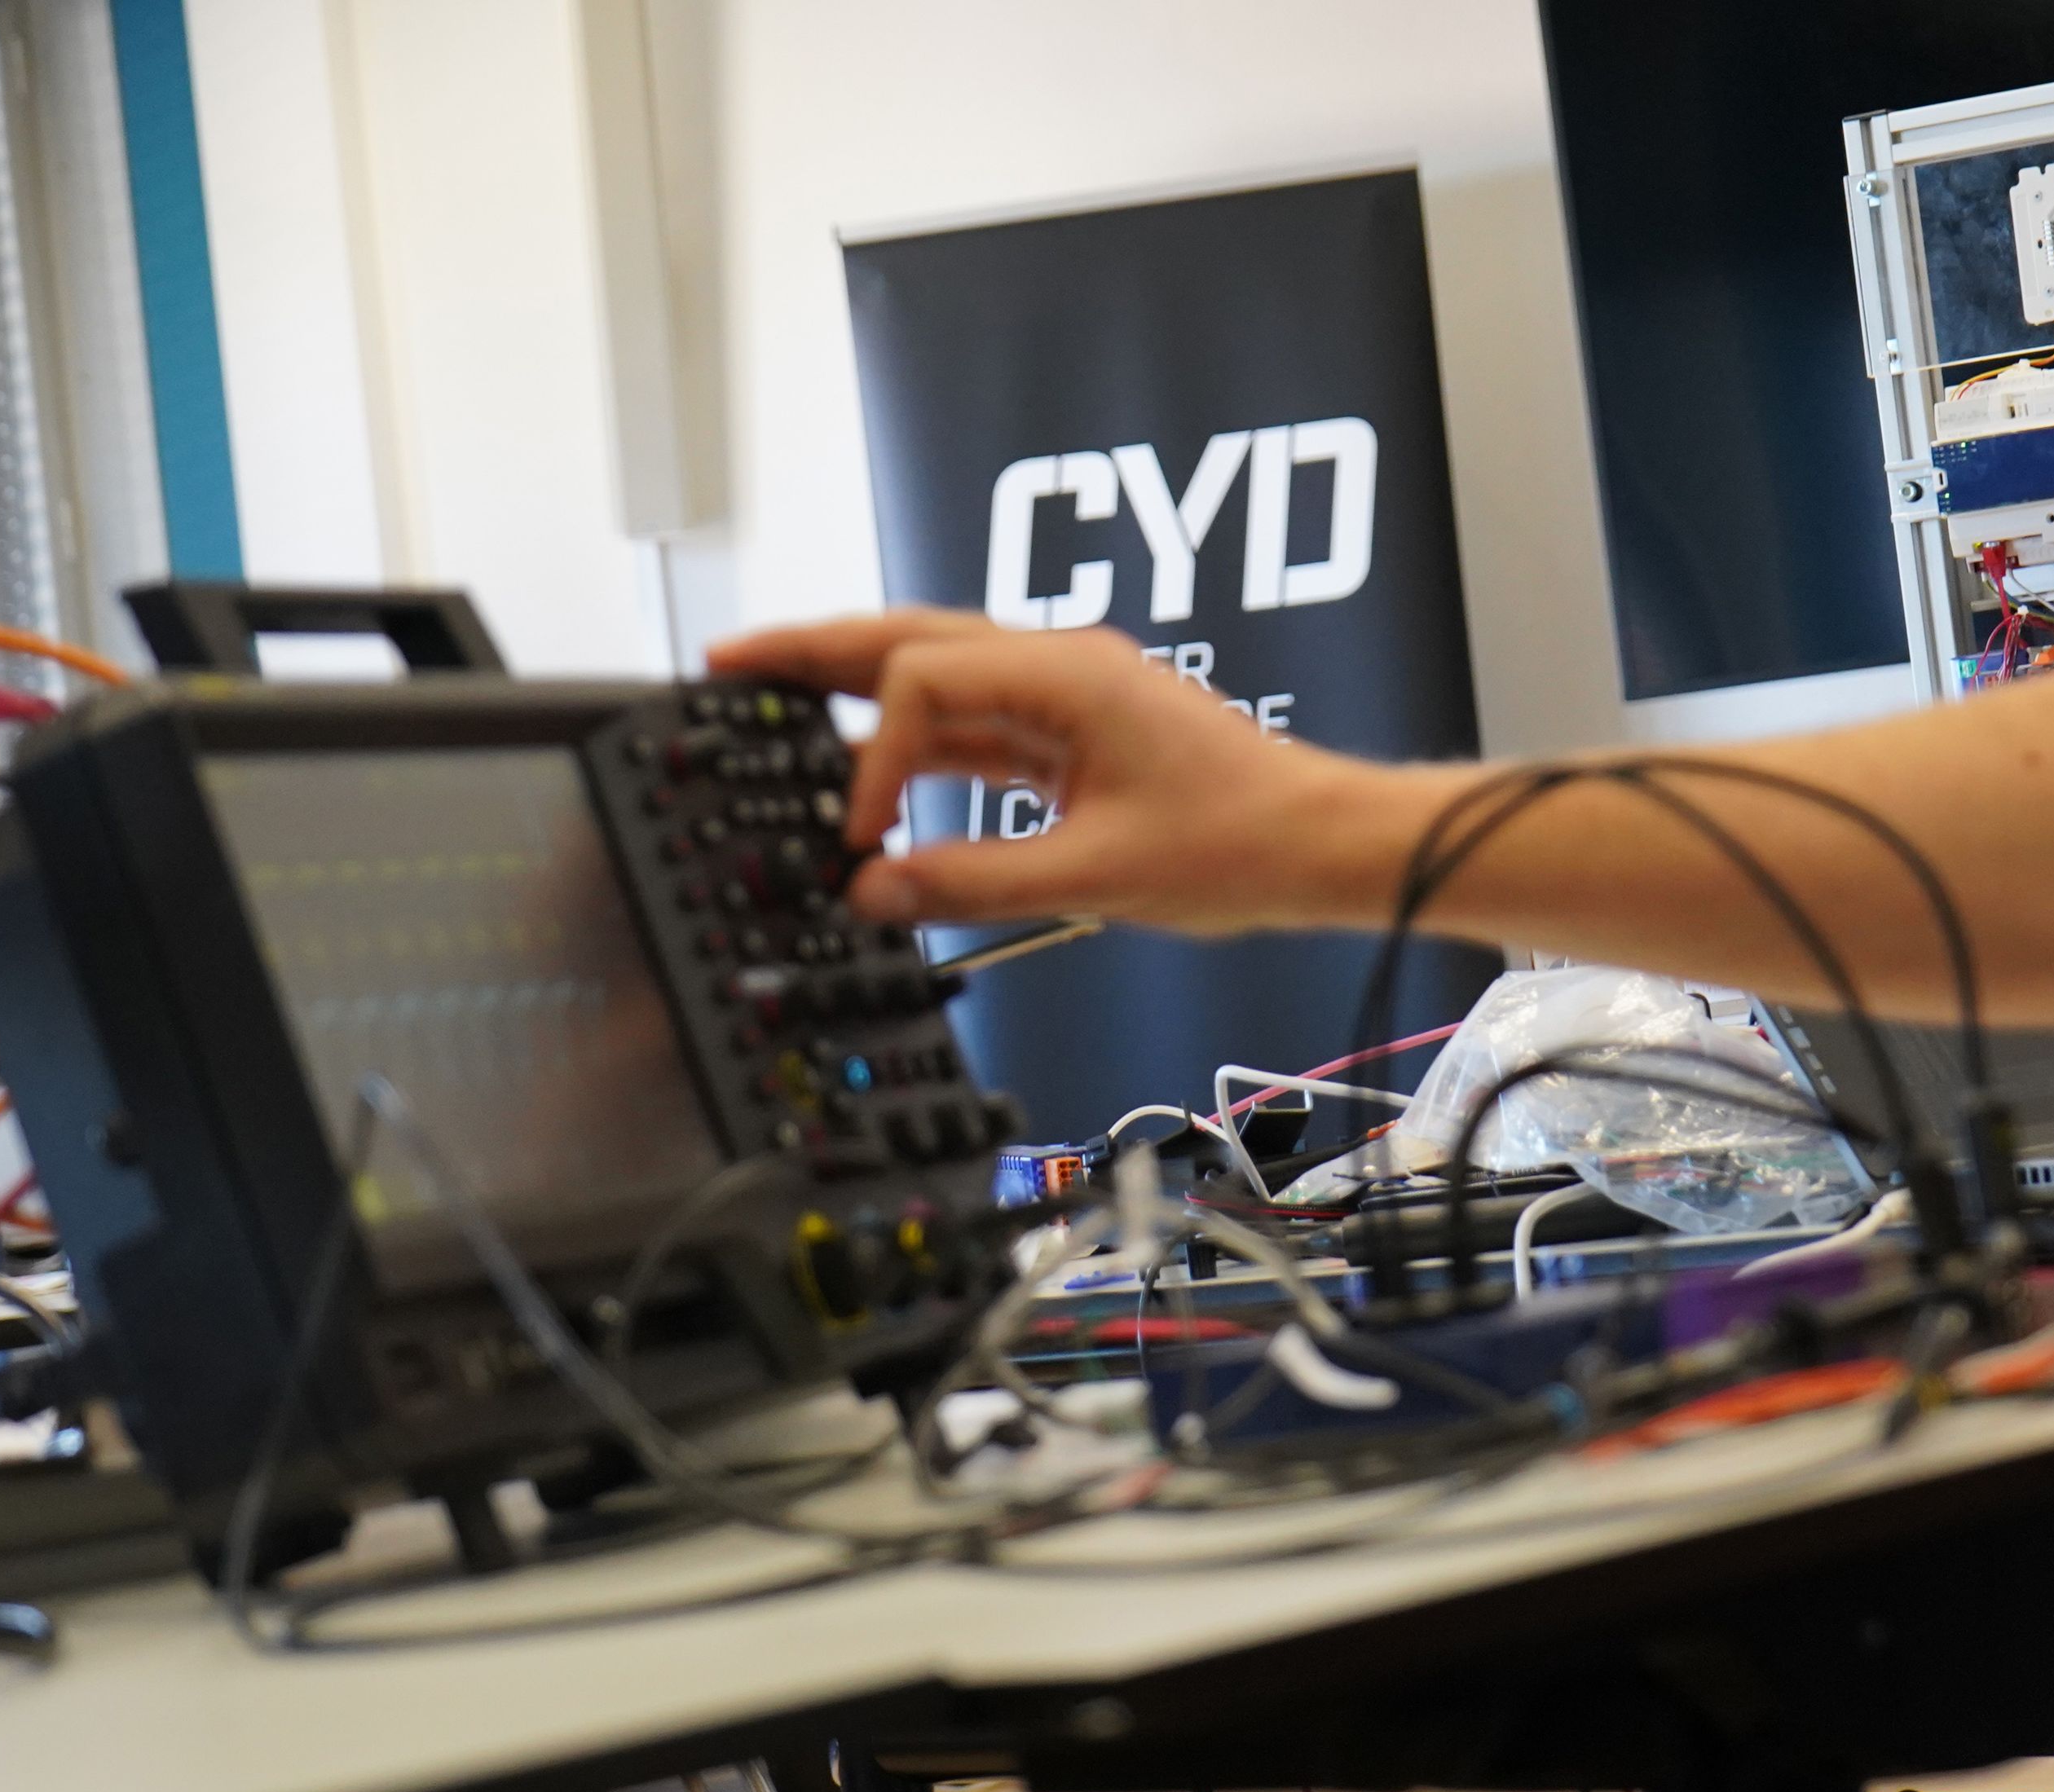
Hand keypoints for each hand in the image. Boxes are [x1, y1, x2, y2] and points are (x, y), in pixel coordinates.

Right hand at [707, 612, 1441, 934]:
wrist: (1325, 847)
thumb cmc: (1243, 844)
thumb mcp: (1096, 875)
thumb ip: (970, 882)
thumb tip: (873, 892)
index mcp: (1064, 673)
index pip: (920, 683)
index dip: (872, 759)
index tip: (858, 836)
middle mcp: (1058, 666)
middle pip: (907, 637)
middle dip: (813, 650)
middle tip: (729, 662)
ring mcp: (1065, 696)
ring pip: (934, 674)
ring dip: (854, 686)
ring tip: (773, 695)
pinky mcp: (1072, 734)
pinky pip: (971, 722)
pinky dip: (912, 738)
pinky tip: (869, 760)